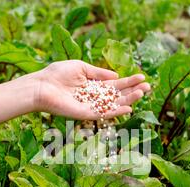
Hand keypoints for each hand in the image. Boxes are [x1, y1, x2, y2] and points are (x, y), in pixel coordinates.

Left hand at [30, 60, 149, 119]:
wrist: (41, 86)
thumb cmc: (57, 74)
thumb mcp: (81, 67)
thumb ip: (99, 72)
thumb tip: (116, 76)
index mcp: (93, 85)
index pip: (115, 85)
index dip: (128, 81)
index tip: (142, 77)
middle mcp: (94, 97)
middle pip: (117, 95)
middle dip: (133, 91)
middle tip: (148, 87)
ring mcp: (90, 106)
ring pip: (113, 104)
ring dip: (129, 100)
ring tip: (142, 93)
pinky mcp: (85, 114)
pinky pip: (103, 114)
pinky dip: (116, 111)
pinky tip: (129, 108)